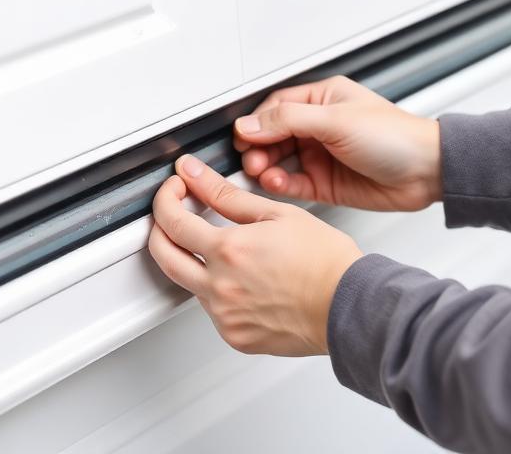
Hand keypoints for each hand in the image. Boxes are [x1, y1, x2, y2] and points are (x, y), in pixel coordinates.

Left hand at [149, 154, 361, 356]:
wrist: (350, 307)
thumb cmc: (325, 262)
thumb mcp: (276, 214)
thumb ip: (227, 194)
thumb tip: (194, 174)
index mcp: (229, 252)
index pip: (171, 221)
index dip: (166, 199)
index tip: (175, 191)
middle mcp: (220, 287)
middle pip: (163, 256)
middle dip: (159, 230)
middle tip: (173, 216)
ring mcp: (225, 316)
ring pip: (189, 284)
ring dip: (194, 262)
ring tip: (226, 250)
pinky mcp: (235, 336)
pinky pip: (212, 309)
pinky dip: (219, 290)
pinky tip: (245, 280)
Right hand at [234, 75, 441, 211]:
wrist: (428, 172)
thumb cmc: (397, 137)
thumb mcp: (337, 120)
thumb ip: (289, 120)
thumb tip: (251, 123)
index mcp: (323, 101)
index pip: (276, 107)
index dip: (256, 122)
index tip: (243, 137)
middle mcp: (319, 126)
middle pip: (272, 135)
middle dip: (258, 147)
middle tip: (250, 158)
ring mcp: (321, 155)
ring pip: (279, 160)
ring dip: (266, 166)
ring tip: (262, 171)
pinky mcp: (325, 183)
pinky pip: (293, 183)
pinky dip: (280, 184)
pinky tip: (277, 182)